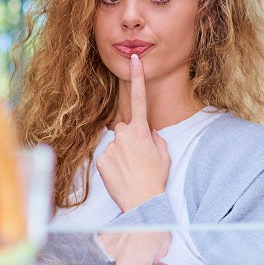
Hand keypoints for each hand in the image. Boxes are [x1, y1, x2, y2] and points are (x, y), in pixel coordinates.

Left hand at [96, 54, 169, 211]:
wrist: (143, 203)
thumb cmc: (156, 179)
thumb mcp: (163, 154)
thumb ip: (154, 137)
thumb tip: (147, 132)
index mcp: (141, 131)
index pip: (139, 99)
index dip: (137, 78)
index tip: (134, 60)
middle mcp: (123, 135)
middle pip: (123, 128)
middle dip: (129, 138)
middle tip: (139, 158)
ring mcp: (110, 147)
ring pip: (115, 144)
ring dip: (121, 154)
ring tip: (131, 171)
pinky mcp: (100, 160)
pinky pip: (107, 157)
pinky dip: (113, 165)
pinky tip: (121, 175)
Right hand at [97, 229, 170, 264]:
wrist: (140, 206)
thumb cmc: (157, 226)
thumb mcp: (164, 247)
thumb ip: (156, 259)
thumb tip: (150, 260)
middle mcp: (124, 264)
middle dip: (131, 263)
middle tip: (138, 247)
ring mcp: (112, 253)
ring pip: (116, 257)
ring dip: (122, 250)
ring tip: (132, 234)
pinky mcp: (103, 241)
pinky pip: (107, 245)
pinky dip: (113, 239)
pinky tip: (123, 230)